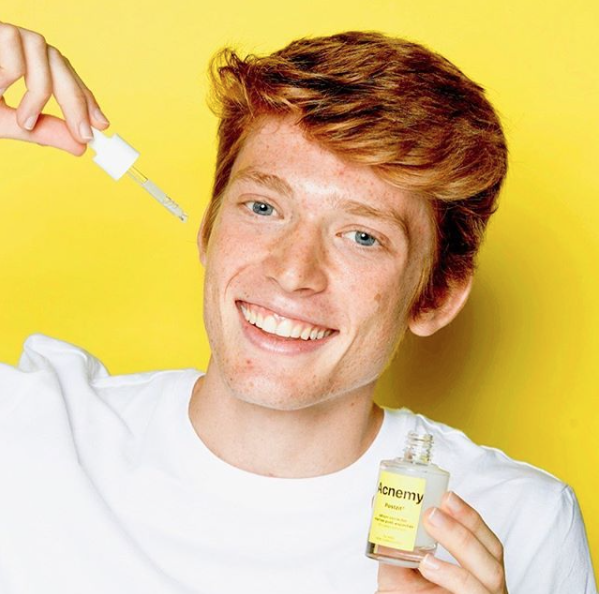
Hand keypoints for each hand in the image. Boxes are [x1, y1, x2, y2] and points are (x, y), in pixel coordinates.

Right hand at [0, 21, 108, 154]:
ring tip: (24, 121)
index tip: (102, 126)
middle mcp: (22, 47)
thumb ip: (42, 132)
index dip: (86, 99)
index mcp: (28, 66)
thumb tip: (81, 147)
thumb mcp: (7, 123)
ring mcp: (7, 35)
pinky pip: (17, 52)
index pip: (66, 78)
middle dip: (77, 102)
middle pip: (62, 65)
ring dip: (40, 95)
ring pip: (45, 55)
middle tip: (85, 134)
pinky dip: (13, 77)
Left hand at [377, 492, 506, 593]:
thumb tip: (379, 505)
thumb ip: (394, 543)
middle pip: (493, 556)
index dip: (471, 517)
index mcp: (478, 574)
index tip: (447, 495)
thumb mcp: (401, 573)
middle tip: (432, 510)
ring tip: (430, 527)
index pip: (487, 543)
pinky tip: (429, 564)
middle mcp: (488, 590)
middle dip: (464, 528)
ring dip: (460, 546)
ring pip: (490, 575)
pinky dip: (452, 576)